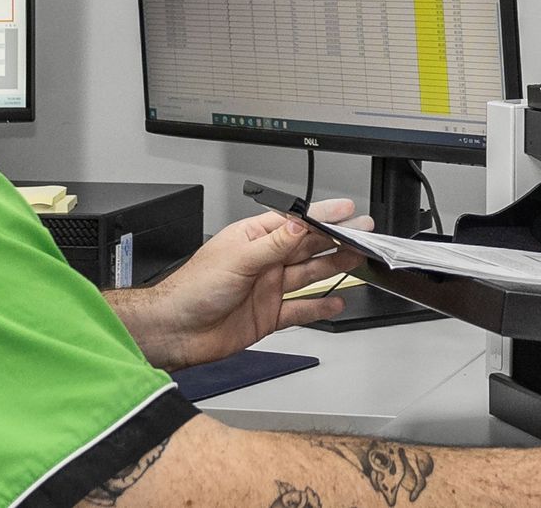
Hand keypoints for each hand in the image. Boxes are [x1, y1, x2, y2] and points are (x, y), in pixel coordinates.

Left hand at [122, 199, 369, 370]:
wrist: (176, 331)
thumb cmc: (192, 289)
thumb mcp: (237, 259)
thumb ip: (273, 244)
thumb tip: (300, 224)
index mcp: (253, 238)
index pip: (295, 222)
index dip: (322, 215)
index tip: (346, 209)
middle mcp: (263, 261)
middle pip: (307, 247)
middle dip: (336, 239)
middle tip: (363, 233)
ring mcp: (268, 288)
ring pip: (308, 275)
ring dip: (333, 267)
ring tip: (358, 260)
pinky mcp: (268, 315)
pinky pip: (300, 309)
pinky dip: (319, 306)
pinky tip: (335, 302)